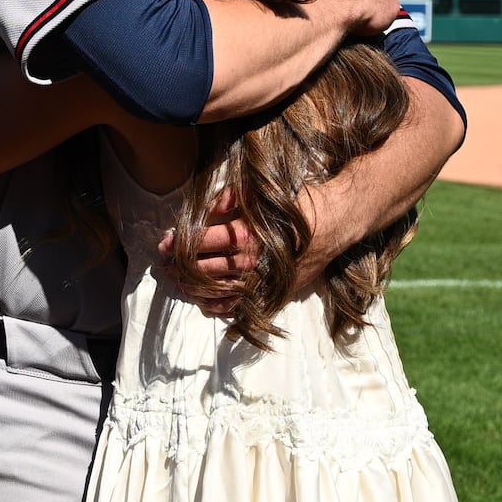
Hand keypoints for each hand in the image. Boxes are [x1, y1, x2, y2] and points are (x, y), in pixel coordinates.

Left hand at [154, 188, 338, 312]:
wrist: (337, 223)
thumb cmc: (299, 205)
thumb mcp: (263, 194)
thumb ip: (231, 199)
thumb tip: (206, 208)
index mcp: (247, 234)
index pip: (204, 241)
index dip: (180, 243)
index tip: (164, 243)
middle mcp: (253, 261)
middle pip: (207, 268)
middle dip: (182, 268)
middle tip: (164, 266)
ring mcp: (264, 280)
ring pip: (221, 290)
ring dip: (196, 288)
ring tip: (178, 284)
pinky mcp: (275, 292)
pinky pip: (243, 306)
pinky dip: (221, 308)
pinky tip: (205, 304)